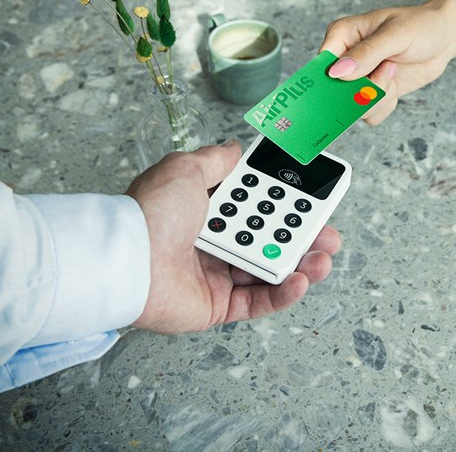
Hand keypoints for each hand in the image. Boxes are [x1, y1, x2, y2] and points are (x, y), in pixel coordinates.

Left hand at [126, 141, 341, 333]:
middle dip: (303, 237)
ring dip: (301, 265)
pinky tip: (300, 280)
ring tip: (323, 259)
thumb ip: (216, 160)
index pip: (256, 205)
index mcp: (205, 210)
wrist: (127, 259)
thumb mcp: (185, 169)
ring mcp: (215, 276)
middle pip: (269, 240)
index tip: (312, 199)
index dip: (284, 203)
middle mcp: (212, 242)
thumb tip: (235, 148)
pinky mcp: (216, 307)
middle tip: (328, 234)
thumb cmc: (151, 213)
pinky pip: (257, 301)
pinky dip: (283, 293)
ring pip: (269, 271)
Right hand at [321, 3, 455, 124]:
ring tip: (393, 71)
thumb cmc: (420, 25)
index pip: (323, 63)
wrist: (443, 38)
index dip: (333, 78)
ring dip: (378, 96)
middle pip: (336, 90)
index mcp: (342, 35)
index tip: (354, 82)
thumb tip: (338, 72)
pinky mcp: (372, 93)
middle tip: (386, 74)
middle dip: (362, 90)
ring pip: (354, 105)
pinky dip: (384, 105)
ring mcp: (358, 78)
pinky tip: (395, 85)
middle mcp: (346, 58)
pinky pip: (368, 113)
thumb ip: (367, 53)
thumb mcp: (395, 34)